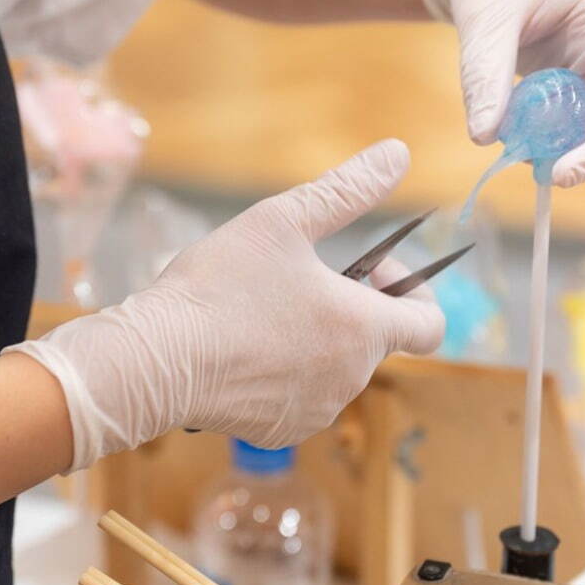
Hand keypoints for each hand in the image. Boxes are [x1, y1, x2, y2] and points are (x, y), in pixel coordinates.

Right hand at [7, 140, 444, 470]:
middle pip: (374, 340)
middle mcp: (351, 378)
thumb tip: (398, 153)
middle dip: (349, 305)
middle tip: (297, 276)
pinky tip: (243, 348)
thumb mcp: (284, 221)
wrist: (154, 361)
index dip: (410, 290)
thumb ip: (347, 189)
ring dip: (316, 338)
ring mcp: (316, 410)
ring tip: (263, 309)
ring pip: (335, 368)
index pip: (430, 324)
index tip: (368, 269)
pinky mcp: (280, 431)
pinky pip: (300, 397)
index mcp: (364, 329)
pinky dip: (284, 373)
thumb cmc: (218, 288)